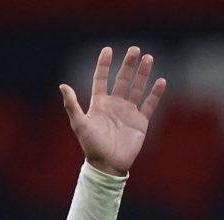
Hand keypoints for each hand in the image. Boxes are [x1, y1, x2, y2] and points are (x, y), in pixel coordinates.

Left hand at [60, 46, 166, 176]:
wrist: (107, 165)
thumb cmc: (91, 146)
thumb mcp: (79, 124)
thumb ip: (71, 105)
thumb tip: (62, 86)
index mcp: (99, 103)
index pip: (101, 79)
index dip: (104, 64)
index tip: (108, 49)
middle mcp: (114, 105)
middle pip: (122, 79)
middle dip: (129, 65)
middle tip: (135, 50)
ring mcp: (128, 112)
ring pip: (137, 88)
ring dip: (143, 74)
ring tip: (149, 58)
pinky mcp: (140, 122)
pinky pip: (149, 104)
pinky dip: (155, 93)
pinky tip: (160, 81)